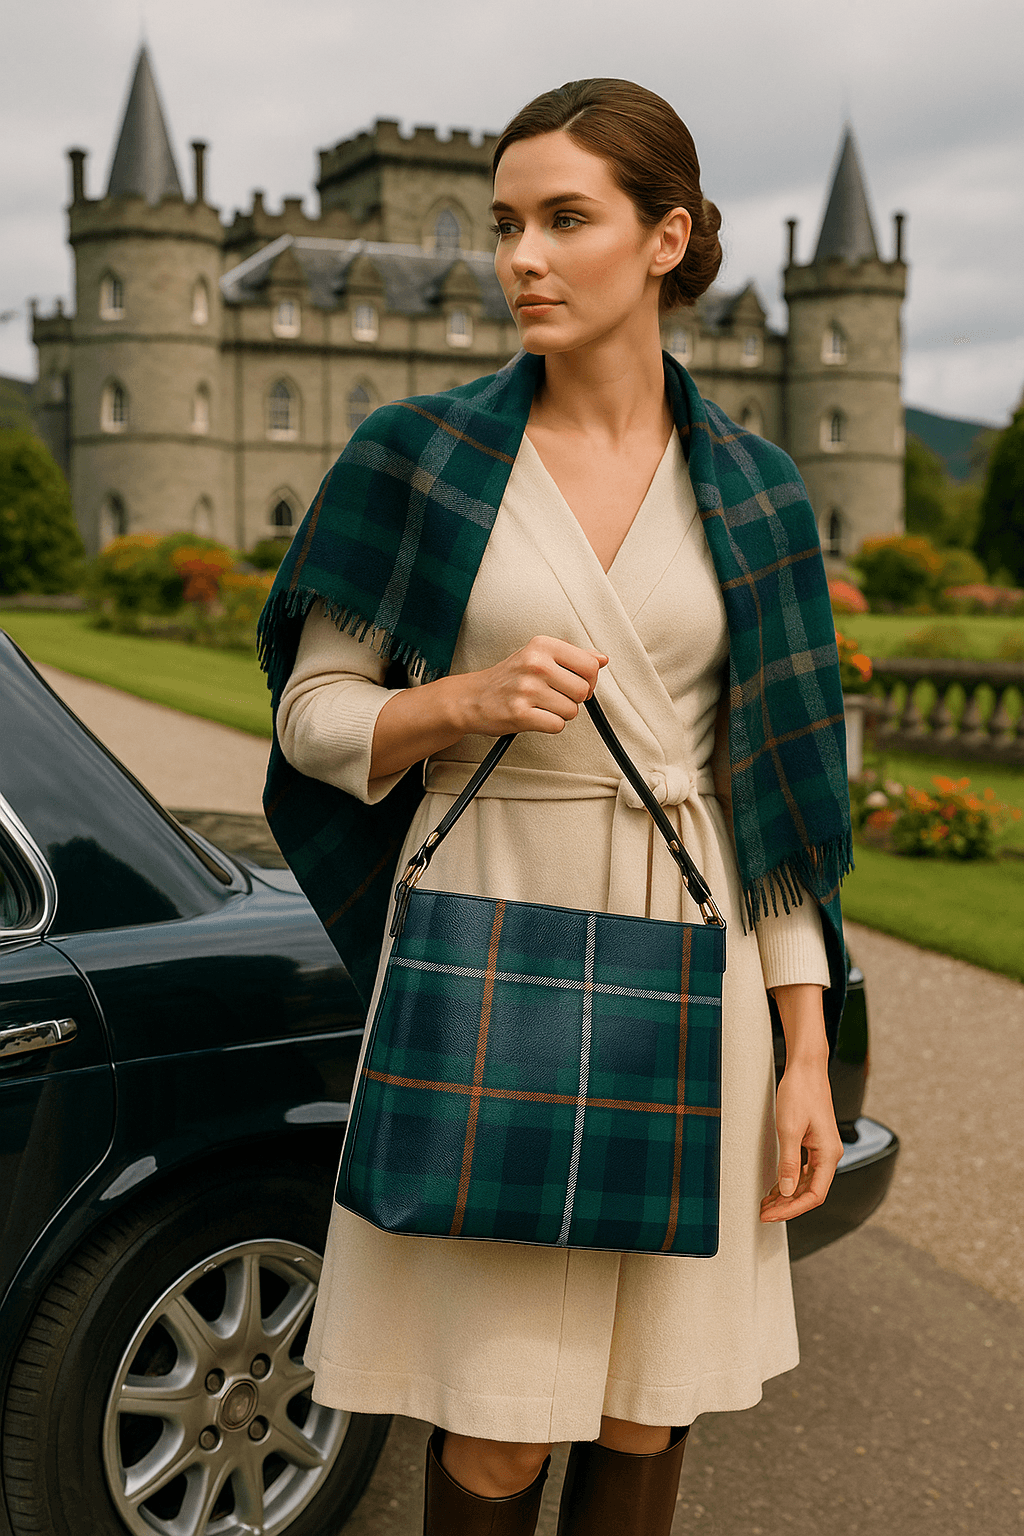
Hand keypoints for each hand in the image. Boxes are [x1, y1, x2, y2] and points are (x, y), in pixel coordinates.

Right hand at [454, 636, 607, 737]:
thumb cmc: (509, 677)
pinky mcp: (520, 714)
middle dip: (574, 699)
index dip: (590, 680)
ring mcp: (527, 689)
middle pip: (583, 691)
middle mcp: (535, 664)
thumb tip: (602, 659)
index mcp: (542, 645)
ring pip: (572, 711)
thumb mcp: (539, 656)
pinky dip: (550, 725)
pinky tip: (535, 716)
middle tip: (555, 696)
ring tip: (542, 705)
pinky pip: (557, 725)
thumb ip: (573, 656)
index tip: (578, 684)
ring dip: (561, 713)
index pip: (590, 665)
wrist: (472, 697)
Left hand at [760, 1058, 843, 1222]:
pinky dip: (790, 1180)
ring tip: (766, 1204)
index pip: (814, 1195)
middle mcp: (829, 1154)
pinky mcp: (814, 1142)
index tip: (772, 1215)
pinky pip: (804, 1169)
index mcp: (829, 1154)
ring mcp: (823, 1149)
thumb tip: (787, 1192)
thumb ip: (789, 1163)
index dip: (793, 1209)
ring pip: (807, 1182)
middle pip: (811, 1192)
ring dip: (788, 1195)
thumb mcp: (789, 1129)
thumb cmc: (800, 1092)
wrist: (806, 1067)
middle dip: (788, 1205)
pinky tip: (776, 1187)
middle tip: (764, 1213)